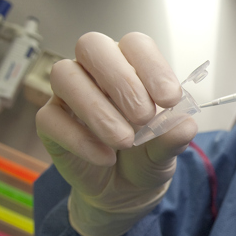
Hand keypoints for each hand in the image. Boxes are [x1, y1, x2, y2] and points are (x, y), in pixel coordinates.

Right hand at [35, 32, 197, 235]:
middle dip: (121, 80)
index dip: (152, 67)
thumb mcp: (166, 150)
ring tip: (124, 142)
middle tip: (144, 117)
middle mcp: (95, 70)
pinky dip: (81, 140)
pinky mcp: (50, 122)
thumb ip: (174, 137)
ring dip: (97, 109)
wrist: (124, 190)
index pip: (135, 44)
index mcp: (130, 64)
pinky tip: (105, 158)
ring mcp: (68, 93)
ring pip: (66, 76)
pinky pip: (51, 118)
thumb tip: (185, 126)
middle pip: (92, 46)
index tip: (170, 99)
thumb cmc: (146, 155)